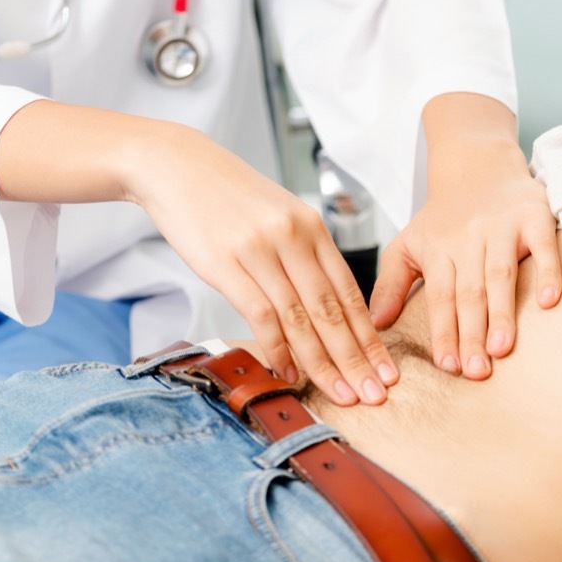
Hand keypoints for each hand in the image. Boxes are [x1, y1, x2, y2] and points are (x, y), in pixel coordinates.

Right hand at [127, 126, 397, 404]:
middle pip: (332, 310)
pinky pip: (261, 315)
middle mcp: (293, 238)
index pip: (350, 292)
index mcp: (312, 227)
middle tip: (374, 395)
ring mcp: (260, 250)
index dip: (369, 337)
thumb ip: (304, 257)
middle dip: (356, 359)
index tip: (385, 370)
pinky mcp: (226, 263)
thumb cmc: (227, 197)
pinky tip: (287, 372)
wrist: (176, 166)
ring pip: (301, 318)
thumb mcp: (279, 217)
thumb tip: (326, 309)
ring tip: (340, 394)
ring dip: (322, 363)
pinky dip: (278, 349)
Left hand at [369, 136, 561, 379]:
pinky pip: (543, 246)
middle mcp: (468, 241)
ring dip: (502, 312)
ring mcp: (502, 228)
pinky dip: (547, 271)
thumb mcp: (408, 245)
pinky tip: (549, 302)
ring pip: (501, 274)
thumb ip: (391, 286)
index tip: (447, 365)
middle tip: (476, 370)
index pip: (439, 297)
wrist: (476, 161)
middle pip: (469, 292)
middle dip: (471, 333)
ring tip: (501, 348)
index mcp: (438, 252)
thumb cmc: (443, 216)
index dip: (444, 331)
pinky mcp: (534, 217)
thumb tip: (375, 326)